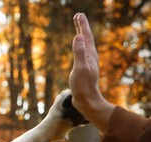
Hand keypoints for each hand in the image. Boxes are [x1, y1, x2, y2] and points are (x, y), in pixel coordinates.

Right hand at [69, 13, 114, 132]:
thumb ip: (79, 52)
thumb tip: (78, 36)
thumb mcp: (80, 68)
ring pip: (84, 44)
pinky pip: (81, 51)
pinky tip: (77, 47)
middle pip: (86, 38)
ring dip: (80, 35)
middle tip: (77, 17)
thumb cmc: (83, 86)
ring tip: (77, 28)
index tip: (78, 15)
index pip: (86, 35)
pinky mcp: (83, 68)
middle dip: (82, 27)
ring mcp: (87, 62)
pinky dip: (78, 45)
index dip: (82, 25)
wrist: (87, 100)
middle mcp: (90, 56)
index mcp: (90, 54)